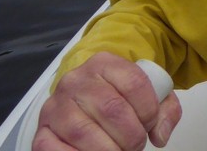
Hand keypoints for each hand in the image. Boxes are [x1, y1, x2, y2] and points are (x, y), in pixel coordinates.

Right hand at [32, 52, 181, 149]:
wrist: (87, 95)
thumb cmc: (120, 97)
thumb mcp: (148, 94)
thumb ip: (164, 110)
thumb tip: (160, 135)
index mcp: (104, 63)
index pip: (135, 83)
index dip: (149, 110)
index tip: (151, 123)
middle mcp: (76, 80)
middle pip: (112, 109)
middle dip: (131, 136)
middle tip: (135, 145)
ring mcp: (56, 105)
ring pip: (85, 132)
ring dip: (109, 150)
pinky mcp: (42, 130)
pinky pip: (54, 149)